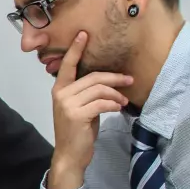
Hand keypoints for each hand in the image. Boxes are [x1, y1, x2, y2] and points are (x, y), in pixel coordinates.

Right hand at [47, 31, 132, 188]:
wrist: (70, 154)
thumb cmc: (77, 131)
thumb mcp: (80, 108)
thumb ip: (87, 93)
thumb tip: (108, 82)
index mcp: (59, 89)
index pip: (67, 65)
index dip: (76, 49)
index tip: (84, 35)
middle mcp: (60, 94)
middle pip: (92, 77)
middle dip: (114, 78)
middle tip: (129, 79)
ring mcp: (67, 104)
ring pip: (99, 89)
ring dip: (116, 94)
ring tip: (124, 101)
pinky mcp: (77, 114)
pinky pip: (101, 102)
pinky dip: (113, 104)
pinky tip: (118, 107)